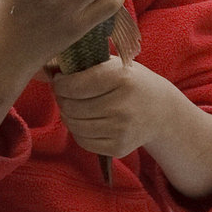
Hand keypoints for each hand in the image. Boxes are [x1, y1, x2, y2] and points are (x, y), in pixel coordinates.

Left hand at [49, 55, 168, 160]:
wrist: (161, 111)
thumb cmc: (131, 83)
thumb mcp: (116, 65)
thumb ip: (86, 64)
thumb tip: (49, 68)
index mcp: (121, 78)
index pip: (75, 85)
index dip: (60, 84)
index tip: (60, 81)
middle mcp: (122, 105)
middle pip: (71, 107)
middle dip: (62, 100)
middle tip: (64, 94)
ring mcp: (121, 129)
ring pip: (74, 126)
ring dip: (67, 116)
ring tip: (73, 107)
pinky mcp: (119, 147)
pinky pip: (83, 141)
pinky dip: (78, 131)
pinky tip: (84, 121)